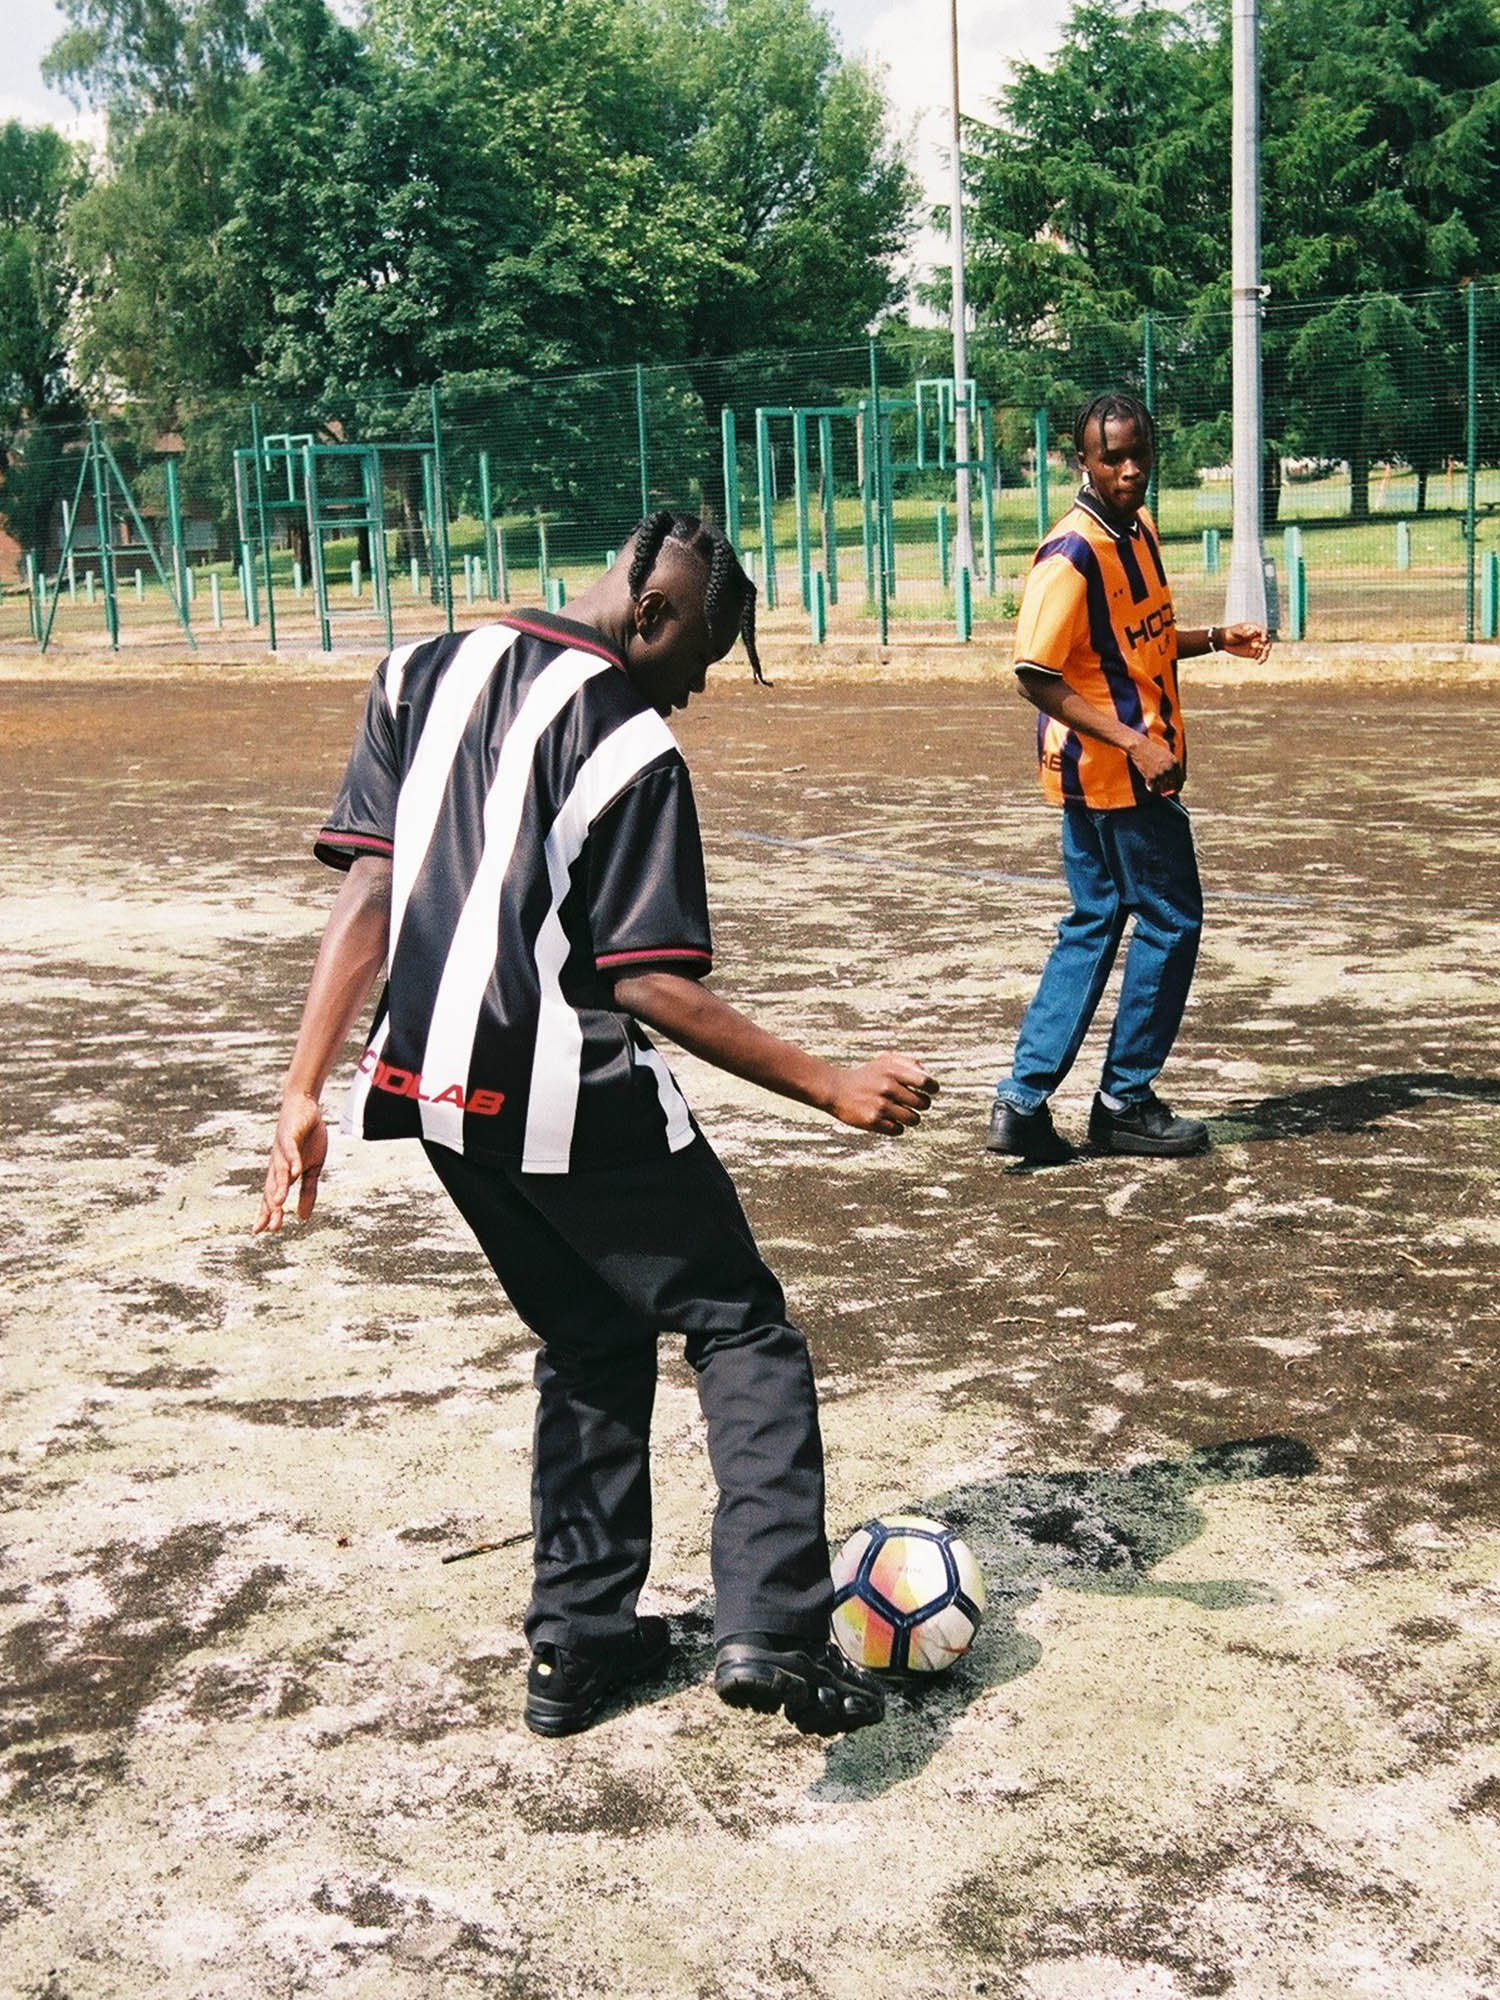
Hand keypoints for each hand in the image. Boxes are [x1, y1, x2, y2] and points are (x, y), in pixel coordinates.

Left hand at [254, 1091, 327, 1233]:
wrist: (304, 1107)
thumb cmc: (306, 1138)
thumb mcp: (313, 1168)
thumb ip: (308, 1192)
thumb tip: (303, 1218)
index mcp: (282, 1173)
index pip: (272, 1196)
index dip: (266, 1213)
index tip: (260, 1232)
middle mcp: (277, 1164)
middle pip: (272, 1188)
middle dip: (271, 1208)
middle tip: (271, 1227)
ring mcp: (282, 1150)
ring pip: (279, 1172)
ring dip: (279, 1188)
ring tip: (279, 1203)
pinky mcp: (290, 1136)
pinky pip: (291, 1151)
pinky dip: (293, 1161)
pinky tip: (296, 1172)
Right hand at [828, 1054, 938, 1134]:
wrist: (835, 1089)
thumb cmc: (865, 1076)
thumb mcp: (884, 1062)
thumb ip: (908, 1063)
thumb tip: (928, 1076)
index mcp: (892, 1071)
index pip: (926, 1082)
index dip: (932, 1088)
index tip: (930, 1091)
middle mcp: (887, 1087)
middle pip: (923, 1103)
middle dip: (921, 1104)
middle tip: (913, 1103)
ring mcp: (880, 1105)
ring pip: (913, 1119)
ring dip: (910, 1117)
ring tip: (901, 1112)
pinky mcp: (873, 1121)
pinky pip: (899, 1130)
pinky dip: (897, 1126)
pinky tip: (888, 1120)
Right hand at [1127, 733, 1183, 794]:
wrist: (1140, 747)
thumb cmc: (1153, 750)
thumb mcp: (1168, 754)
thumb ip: (1174, 764)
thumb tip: (1182, 777)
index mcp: (1175, 762)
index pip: (1181, 779)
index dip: (1179, 786)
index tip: (1176, 790)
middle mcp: (1169, 768)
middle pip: (1173, 785)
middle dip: (1171, 790)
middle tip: (1167, 793)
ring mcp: (1160, 773)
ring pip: (1164, 788)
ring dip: (1161, 790)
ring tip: (1158, 789)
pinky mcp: (1151, 776)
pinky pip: (1154, 788)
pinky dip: (1153, 789)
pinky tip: (1151, 787)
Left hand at [1219, 621, 1271, 662]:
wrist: (1223, 641)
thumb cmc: (1229, 633)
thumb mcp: (1235, 632)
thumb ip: (1244, 632)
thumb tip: (1253, 632)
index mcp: (1254, 629)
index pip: (1263, 631)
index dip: (1265, 635)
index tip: (1263, 639)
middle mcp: (1257, 637)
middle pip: (1266, 641)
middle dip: (1268, 645)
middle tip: (1266, 649)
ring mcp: (1255, 645)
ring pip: (1264, 650)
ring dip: (1265, 654)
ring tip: (1262, 659)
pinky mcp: (1252, 653)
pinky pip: (1259, 656)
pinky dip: (1261, 659)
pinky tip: (1258, 662)